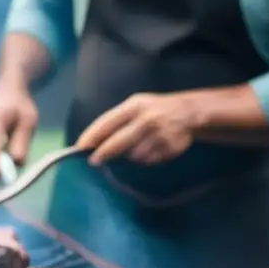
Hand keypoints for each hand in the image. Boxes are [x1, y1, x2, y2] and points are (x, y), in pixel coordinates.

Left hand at [77, 93, 196, 165]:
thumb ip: (115, 121)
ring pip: (134, 154)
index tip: (79, 148)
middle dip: (103, 152)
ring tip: (138, 145)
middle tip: (93, 161)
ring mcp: (159, 134)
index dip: (92, 136)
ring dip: (130, 155)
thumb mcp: (135, 106)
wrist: (188, 112)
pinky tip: (152, 148)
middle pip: (119, 141)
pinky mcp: (170, 148)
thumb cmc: (153, 110)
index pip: (107, 122)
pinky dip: (146, 158)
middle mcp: (146, 119)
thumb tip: (91, 142)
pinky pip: (149, 160)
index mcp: (134, 106)